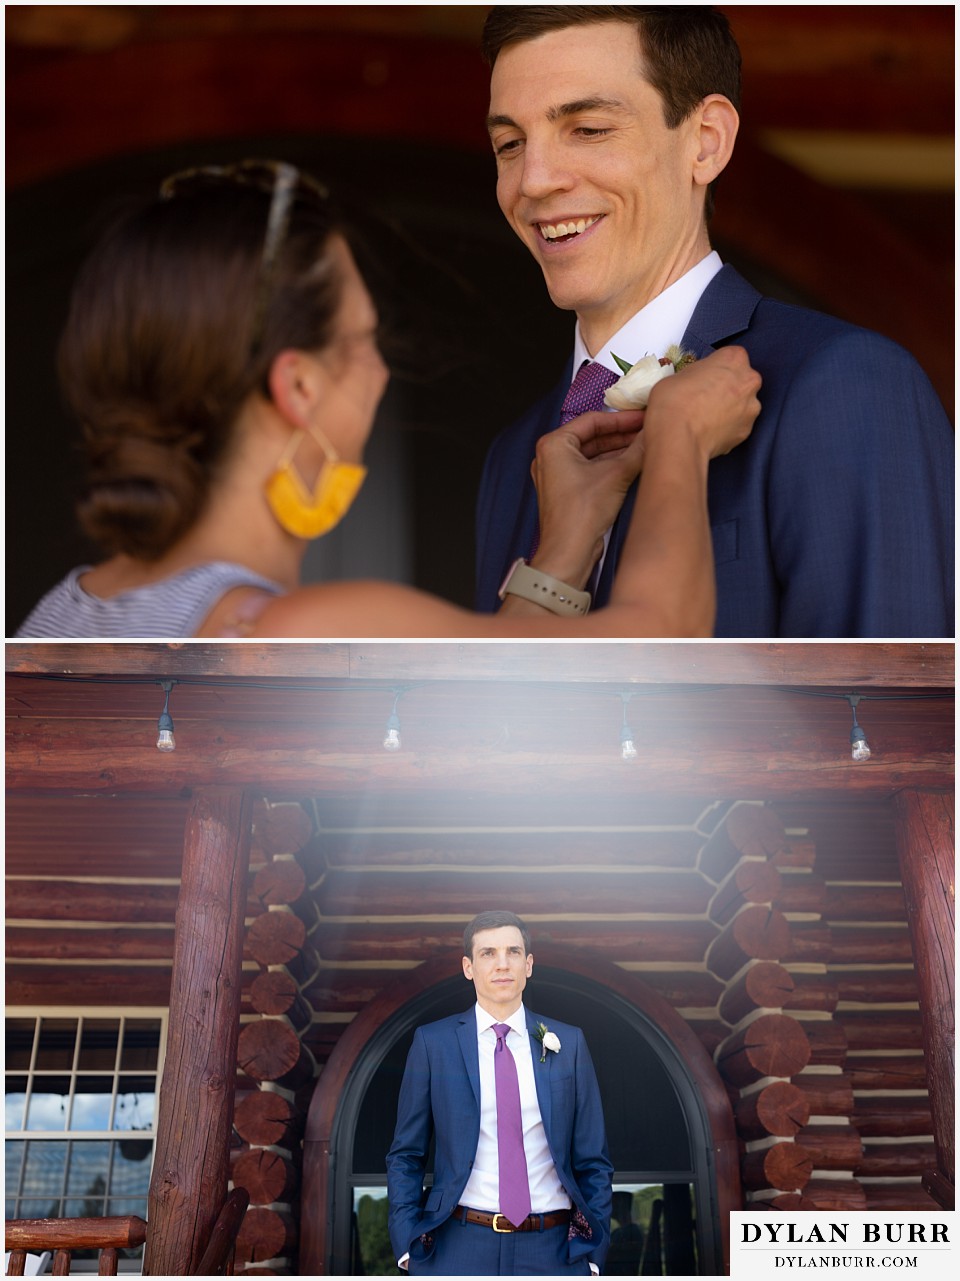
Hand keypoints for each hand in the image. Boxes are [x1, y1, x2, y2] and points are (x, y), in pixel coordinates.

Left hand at [529, 409, 645, 587]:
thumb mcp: (616, 475)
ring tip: (645, 445)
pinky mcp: (569, 491)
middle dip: (622, 435)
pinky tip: (634, 463)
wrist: (569, 552)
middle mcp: (552, 457)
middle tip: (648, 430)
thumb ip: (637, 451)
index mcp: (554, 444)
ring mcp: (559, 475)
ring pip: (594, 454)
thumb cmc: (580, 514)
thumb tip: (654, 434)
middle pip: (593, 437)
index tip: (643, 416)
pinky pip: (592, 470)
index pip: (592, 421)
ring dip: (619, 450)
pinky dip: (612, 466)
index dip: (622, 418)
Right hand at [645, 346, 760, 460]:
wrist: (678, 438)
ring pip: (743, 404)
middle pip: (742, 380)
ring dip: (729, 409)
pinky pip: (738, 426)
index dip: (716, 368)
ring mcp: (751, 408)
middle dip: (728, 387)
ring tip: (706, 418)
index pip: (731, 357)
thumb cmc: (674, 401)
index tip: (705, 377)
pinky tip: (709, 431)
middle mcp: (749, 381)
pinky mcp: (746, 431)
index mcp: (734, 359)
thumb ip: (698, 375)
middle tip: (705, 397)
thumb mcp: (679, 374)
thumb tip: (697, 384)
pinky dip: (727, 428)